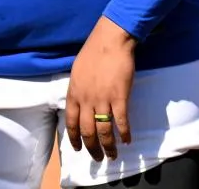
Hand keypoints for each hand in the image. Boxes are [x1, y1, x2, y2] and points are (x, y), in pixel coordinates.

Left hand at [65, 17, 135, 162]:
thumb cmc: (93, 52)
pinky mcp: (120, 97)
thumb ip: (77, 90)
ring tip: (112, 155)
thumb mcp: (77, 72)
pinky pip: (122, 122)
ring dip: (109, 146)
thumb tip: (79, 103)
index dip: (74, 138)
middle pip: (87, 131)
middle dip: (92, 148)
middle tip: (97, 158)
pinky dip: (125, 134)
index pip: (70, 123)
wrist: (110, 40)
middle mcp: (86, 99)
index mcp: (74, 93)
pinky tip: (128, 140)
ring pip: (104, 131)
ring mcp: (103, 99)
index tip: (78, 148)